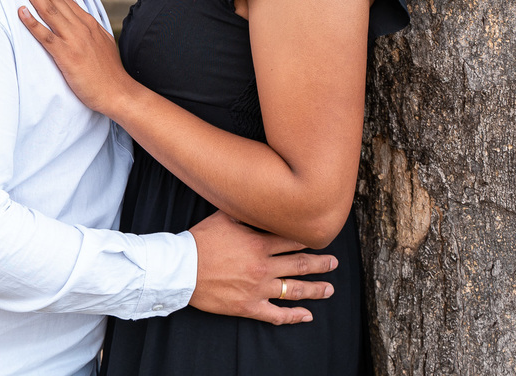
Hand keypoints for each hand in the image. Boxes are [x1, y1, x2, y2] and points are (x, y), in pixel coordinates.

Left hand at [13, 0, 134, 115]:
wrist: (119, 92)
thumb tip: (75, 20)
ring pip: (49, 10)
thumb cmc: (108, 72)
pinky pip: (46, 37)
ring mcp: (74, 39)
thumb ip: (87, 29)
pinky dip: (33, 23)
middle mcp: (80, 26)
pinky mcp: (67, 56)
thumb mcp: (100, 42)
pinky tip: (21, 11)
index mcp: (87, 22)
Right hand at [188, 211, 335, 324]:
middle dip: (321, 264)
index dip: (310, 240)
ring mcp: (258, 288)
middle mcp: (264, 266)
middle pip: (301, 265)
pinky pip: (277, 314)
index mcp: (259, 243)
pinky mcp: (249, 306)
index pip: (293, 241)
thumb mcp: (223, 217)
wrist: (181, 269)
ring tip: (329, 290)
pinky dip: (294, 316)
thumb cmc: (200, 241)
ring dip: (315, 290)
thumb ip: (245, 212)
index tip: (321, 238)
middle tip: (334, 263)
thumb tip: (257, 199)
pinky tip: (306, 316)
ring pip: (294, 289)